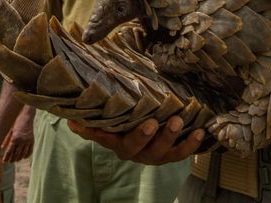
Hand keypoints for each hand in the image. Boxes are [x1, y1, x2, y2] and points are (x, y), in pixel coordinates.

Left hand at [1, 106, 34, 162]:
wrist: (26, 117)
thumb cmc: (16, 123)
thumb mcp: (10, 131)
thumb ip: (6, 140)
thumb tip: (2, 148)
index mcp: (15, 138)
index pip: (10, 151)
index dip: (6, 157)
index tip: (4, 161)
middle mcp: (22, 140)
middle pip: (16, 154)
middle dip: (12, 159)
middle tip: (9, 162)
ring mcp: (28, 141)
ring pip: (23, 154)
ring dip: (19, 158)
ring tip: (15, 160)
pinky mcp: (32, 140)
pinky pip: (30, 151)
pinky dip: (26, 155)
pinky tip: (23, 157)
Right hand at [68, 115, 203, 164]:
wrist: (154, 129)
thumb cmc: (130, 119)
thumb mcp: (115, 117)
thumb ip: (96, 118)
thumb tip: (70, 119)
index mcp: (117, 141)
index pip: (102, 137)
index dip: (94, 132)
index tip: (83, 123)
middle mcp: (135, 151)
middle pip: (136, 147)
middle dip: (143, 135)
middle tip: (153, 122)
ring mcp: (155, 154)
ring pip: (162, 152)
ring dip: (171, 137)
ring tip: (178, 120)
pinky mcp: (172, 153)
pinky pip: (182, 152)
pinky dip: (191, 143)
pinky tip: (200, 130)